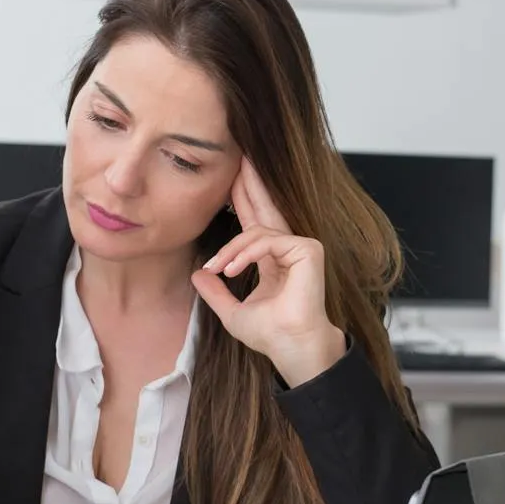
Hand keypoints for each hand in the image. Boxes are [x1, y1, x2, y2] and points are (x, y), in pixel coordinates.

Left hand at [192, 158, 345, 386]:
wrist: (290, 347)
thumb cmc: (270, 334)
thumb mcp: (232, 311)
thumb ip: (215, 292)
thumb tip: (197, 275)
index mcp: (273, 259)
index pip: (254, 222)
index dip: (241, 199)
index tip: (229, 178)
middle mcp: (288, 248)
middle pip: (265, 207)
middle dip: (249, 183)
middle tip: (240, 156)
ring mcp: (300, 247)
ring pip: (256, 231)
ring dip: (230, 249)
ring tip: (218, 269)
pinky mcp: (307, 250)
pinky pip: (267, 241)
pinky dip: (245, 255)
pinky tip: (231, 270)